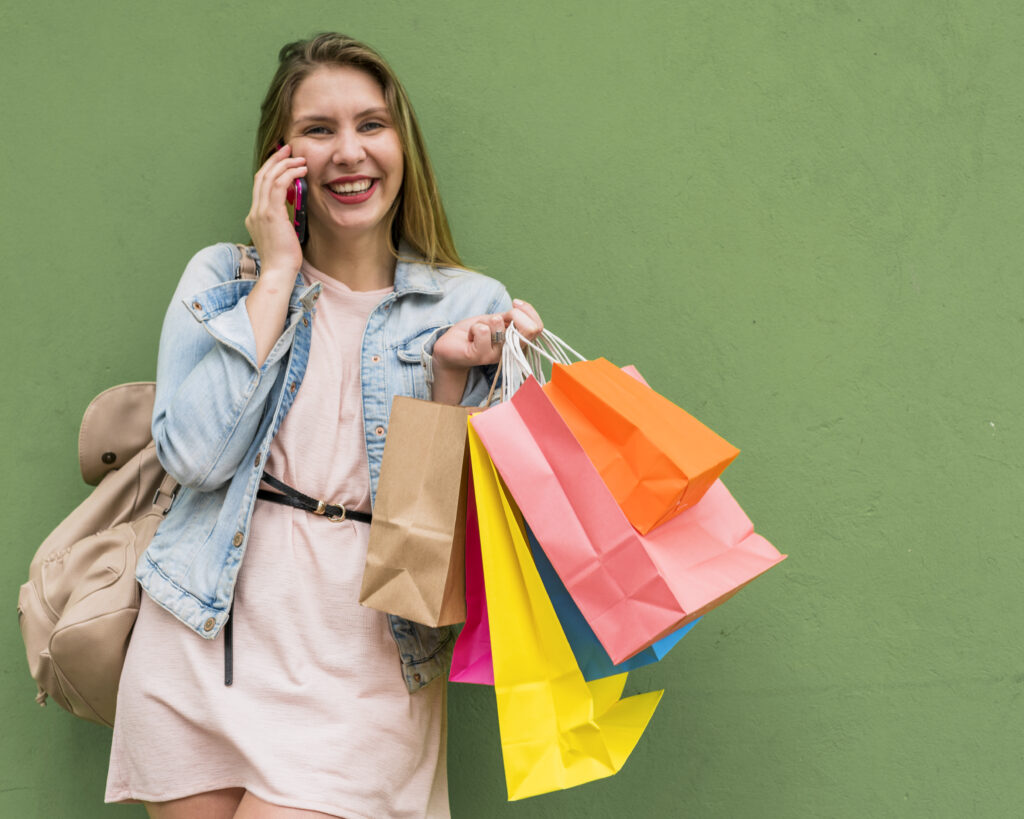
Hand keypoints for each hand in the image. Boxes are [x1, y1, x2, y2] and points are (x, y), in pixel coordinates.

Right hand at [244, 143, 306, 277]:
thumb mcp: (282, 236)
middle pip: (261, 176)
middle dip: (275, 159)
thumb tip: (294, 208)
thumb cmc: (285, 260)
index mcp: (255, 217)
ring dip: (284, 164)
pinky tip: (300, 170)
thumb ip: (283, 220)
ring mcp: (260, 212)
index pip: (260, 186)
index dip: (271, 169)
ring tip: (299, 158)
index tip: (283, 160)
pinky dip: (288, 174)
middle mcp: (254, 212)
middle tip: (288, 149)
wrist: (279, 272)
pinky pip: (276, 185)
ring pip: (268, 177)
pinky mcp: (270, 214)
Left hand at [432, 299, 543, 372]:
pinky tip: (470, 336)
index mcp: (517, 343)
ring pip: (499, 325)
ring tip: (479, 330)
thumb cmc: (474, 332)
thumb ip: (510, 317)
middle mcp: (510, 351)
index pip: (537, 327)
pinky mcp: (479, 355)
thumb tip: (518, 308)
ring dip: (486, 321)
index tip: (514, 304)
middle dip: (514, 314)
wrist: (451, 347)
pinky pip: (482, 330)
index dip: (528, 311)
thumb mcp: (496, 319)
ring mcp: (496, 355)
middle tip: (497, 316)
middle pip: (529, 330)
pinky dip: (474, 327)